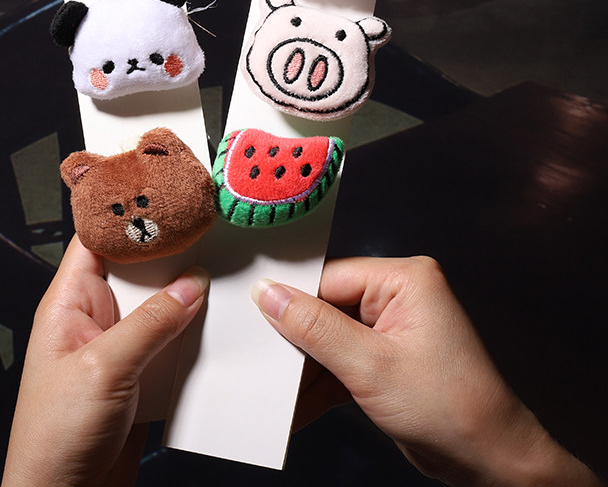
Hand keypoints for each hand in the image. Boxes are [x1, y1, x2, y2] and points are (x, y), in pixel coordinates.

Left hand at [2, 237, 207, 486]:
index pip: (95, 239)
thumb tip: (193, 285)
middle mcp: (92, 318)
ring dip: (185, 296)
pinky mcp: (138, 374)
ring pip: (158, 306)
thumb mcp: (104, 368)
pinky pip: (169, 340)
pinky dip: (191, 332)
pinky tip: (215, 326)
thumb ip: (151, 323)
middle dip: (170, 253)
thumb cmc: (54, 439)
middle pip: (136, 270)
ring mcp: (116, 347)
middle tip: (207, 232)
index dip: (125, 212)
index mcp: (68, 303)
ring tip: (219, 273)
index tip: (163, 194)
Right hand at [253, 256, 600, 486]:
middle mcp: (397, 296)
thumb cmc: (447, 407)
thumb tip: (266, 292)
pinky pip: (342, 361)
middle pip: (326, 307)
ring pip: (330, 338)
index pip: (329, 278)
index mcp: (403, 279)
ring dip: (305, 370)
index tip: (249, 319)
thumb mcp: (369, 365)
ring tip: (272, 392)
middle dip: (296, 341)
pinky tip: (296, 408)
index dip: (291, 301)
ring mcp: (391, 329)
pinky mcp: (387, 358)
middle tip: (256, 358)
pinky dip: (322, 385)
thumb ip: (314, 327)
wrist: (492, 464)